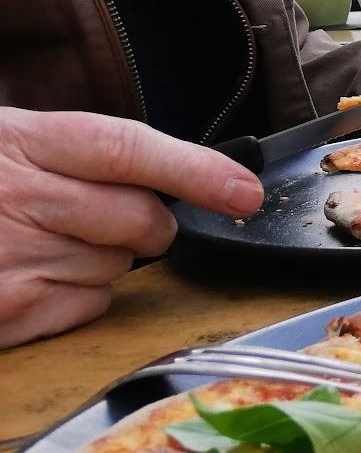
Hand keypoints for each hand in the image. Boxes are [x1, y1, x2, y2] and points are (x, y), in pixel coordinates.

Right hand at [0, 109, 263, 347]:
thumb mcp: (5, 141)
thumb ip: (79, 154)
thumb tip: (175, 179)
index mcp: (20, 140)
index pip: (128, 149)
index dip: (197, 170)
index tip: (244, 192)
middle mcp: (17, 197)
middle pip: (142, 220)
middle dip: (146, 225)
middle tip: (103, 217)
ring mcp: (10, 259)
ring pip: (119, 267)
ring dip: (103, 259)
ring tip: (38, 241)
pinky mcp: (6, 312)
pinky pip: (91, 306)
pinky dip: (76, 296)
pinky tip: (27, 275)